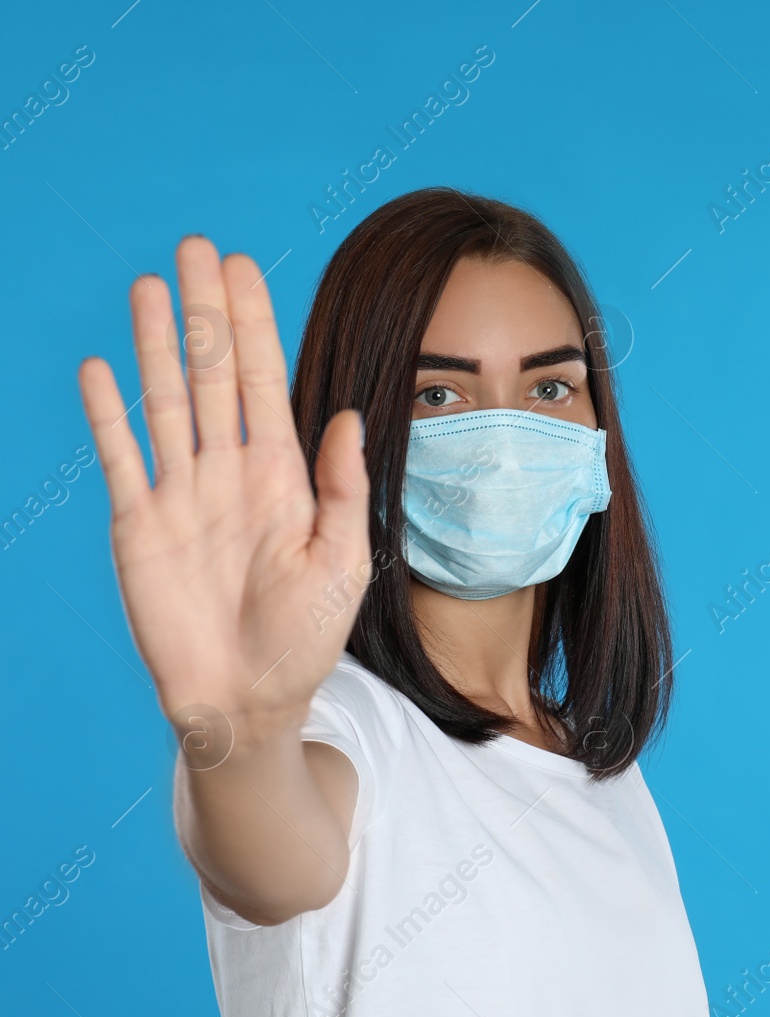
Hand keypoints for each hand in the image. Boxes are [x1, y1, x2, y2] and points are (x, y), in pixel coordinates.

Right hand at [77, 236, 369, 754]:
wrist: (248, 698)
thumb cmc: (305, 637)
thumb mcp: (341, 560)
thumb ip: (342, 487)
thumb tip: (349, 415)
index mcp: (282, 475)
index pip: (263, 381)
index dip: (252, 323)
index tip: (242, 267)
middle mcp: (229, 472)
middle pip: (212, 374)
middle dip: (205, 312)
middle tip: (195, 247)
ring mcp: (181, 494)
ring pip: (165, 401)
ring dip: (157, 345)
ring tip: (150, 286)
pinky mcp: (139, 527)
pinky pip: (121, 458)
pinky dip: (108, 415)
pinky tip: (101, 368)